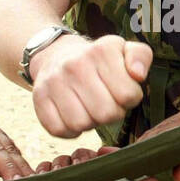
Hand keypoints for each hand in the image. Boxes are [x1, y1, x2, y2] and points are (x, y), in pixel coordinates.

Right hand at [19, 146, 157, 180]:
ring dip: (58, 165)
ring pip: (65, 158)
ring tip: (54, 178)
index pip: (110, 161)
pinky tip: (43, 179)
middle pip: (85, 155)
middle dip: (77, 160)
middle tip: (71, 172)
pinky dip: (45, 170)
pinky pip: (48, 165)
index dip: (106, 154)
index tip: (100, 152)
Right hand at [29, 34, 152, 138]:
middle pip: (106, 114)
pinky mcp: (39, 98)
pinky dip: (70, 130)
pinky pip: (59, 130)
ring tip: (90, 108)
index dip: (130, 99)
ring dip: (90, 122)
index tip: (122, 92)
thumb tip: (138, 75)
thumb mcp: (123, 50)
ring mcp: (54, 81)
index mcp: (101, 51)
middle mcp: (75, 64)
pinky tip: (74, 115)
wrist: (57, 55)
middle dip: (112, 113)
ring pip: (82, 124)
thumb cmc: (99, 60)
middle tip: (106, 103)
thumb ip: (140, 56)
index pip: (128, 95)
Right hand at [138, 101, 179, 180]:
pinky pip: (167, 135)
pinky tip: (144, 158)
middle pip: (166, 127)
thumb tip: (177, 175)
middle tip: (132, 159)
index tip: (141, 154)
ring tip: (134, 159)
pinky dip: (157, 147)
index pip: (176, 126)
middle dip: (151, 144)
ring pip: (164, 131)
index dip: (158, 140)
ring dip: (151, 145)